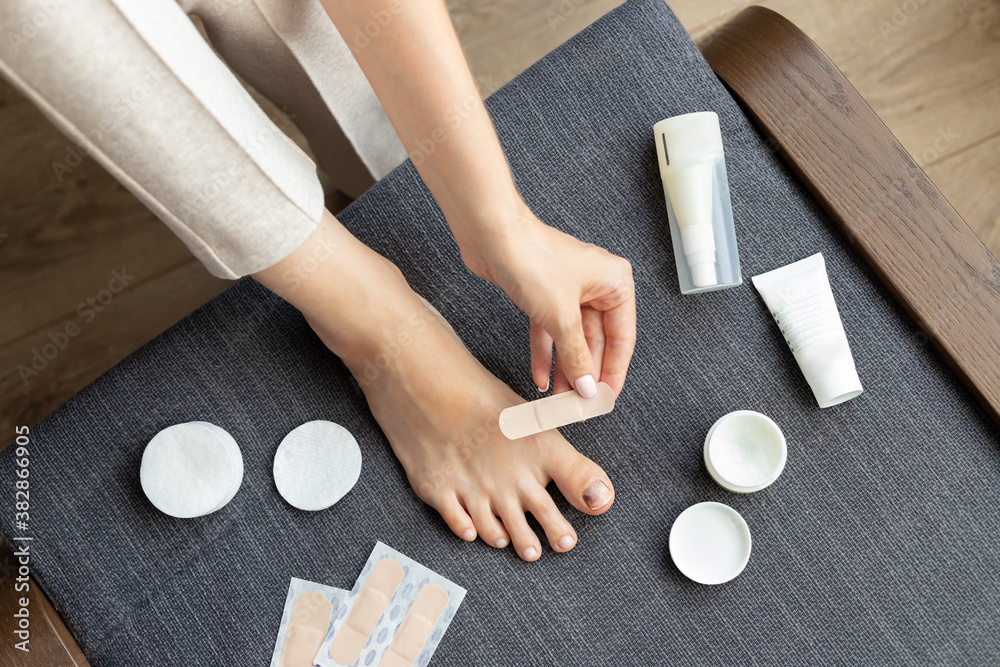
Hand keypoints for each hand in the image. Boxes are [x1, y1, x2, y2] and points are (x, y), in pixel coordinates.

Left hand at [469, 204, 635, 397]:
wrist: (491, 235)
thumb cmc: (532, 258)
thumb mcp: (561, 316)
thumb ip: (577, 355)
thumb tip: (588, 386)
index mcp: (615, 283)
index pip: (622, 338)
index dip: (614, 371)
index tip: (605, 398)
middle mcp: (595, 285)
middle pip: (596, 341)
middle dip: (586, 374)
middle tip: (581, 404)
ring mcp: (568, 291)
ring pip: (571, 339)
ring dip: (565, 369)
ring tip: (560, 399)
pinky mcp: (544, 295)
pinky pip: (550, 332)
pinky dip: (546, 354)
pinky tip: (541, 378)